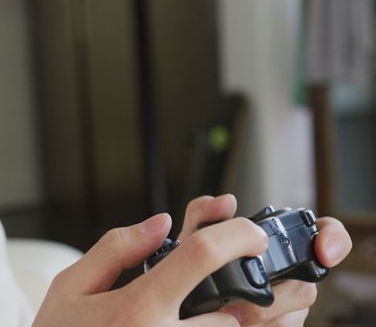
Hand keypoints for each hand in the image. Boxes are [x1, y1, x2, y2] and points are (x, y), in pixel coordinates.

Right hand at [32, 208, 268, 325]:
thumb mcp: (71, 287)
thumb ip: (116, 249)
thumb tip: (161, 223)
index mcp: (137, 310)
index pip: (201, 256)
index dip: (236, 233)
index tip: (250, 232)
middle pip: (238, 306)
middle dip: (252, 286)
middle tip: (261, 275)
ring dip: (253, 320)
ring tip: (255, 305)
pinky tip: (231, 320)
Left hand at [178, 194, 352, 325]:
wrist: (183, 302)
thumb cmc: (194, 266)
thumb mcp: (192, 239)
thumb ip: (204, 214)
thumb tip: (226, 201)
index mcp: (272, 246)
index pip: (323, 233)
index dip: (334, 239)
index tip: (324, 253)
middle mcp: (288, 274)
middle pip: (307, 284)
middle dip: (277, 295)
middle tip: (241, 300)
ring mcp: (287, 303)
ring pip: (297, 311)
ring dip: (263, 314)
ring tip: (231, 312)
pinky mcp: (280, 323)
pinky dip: (260, 326)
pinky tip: (236, 322)